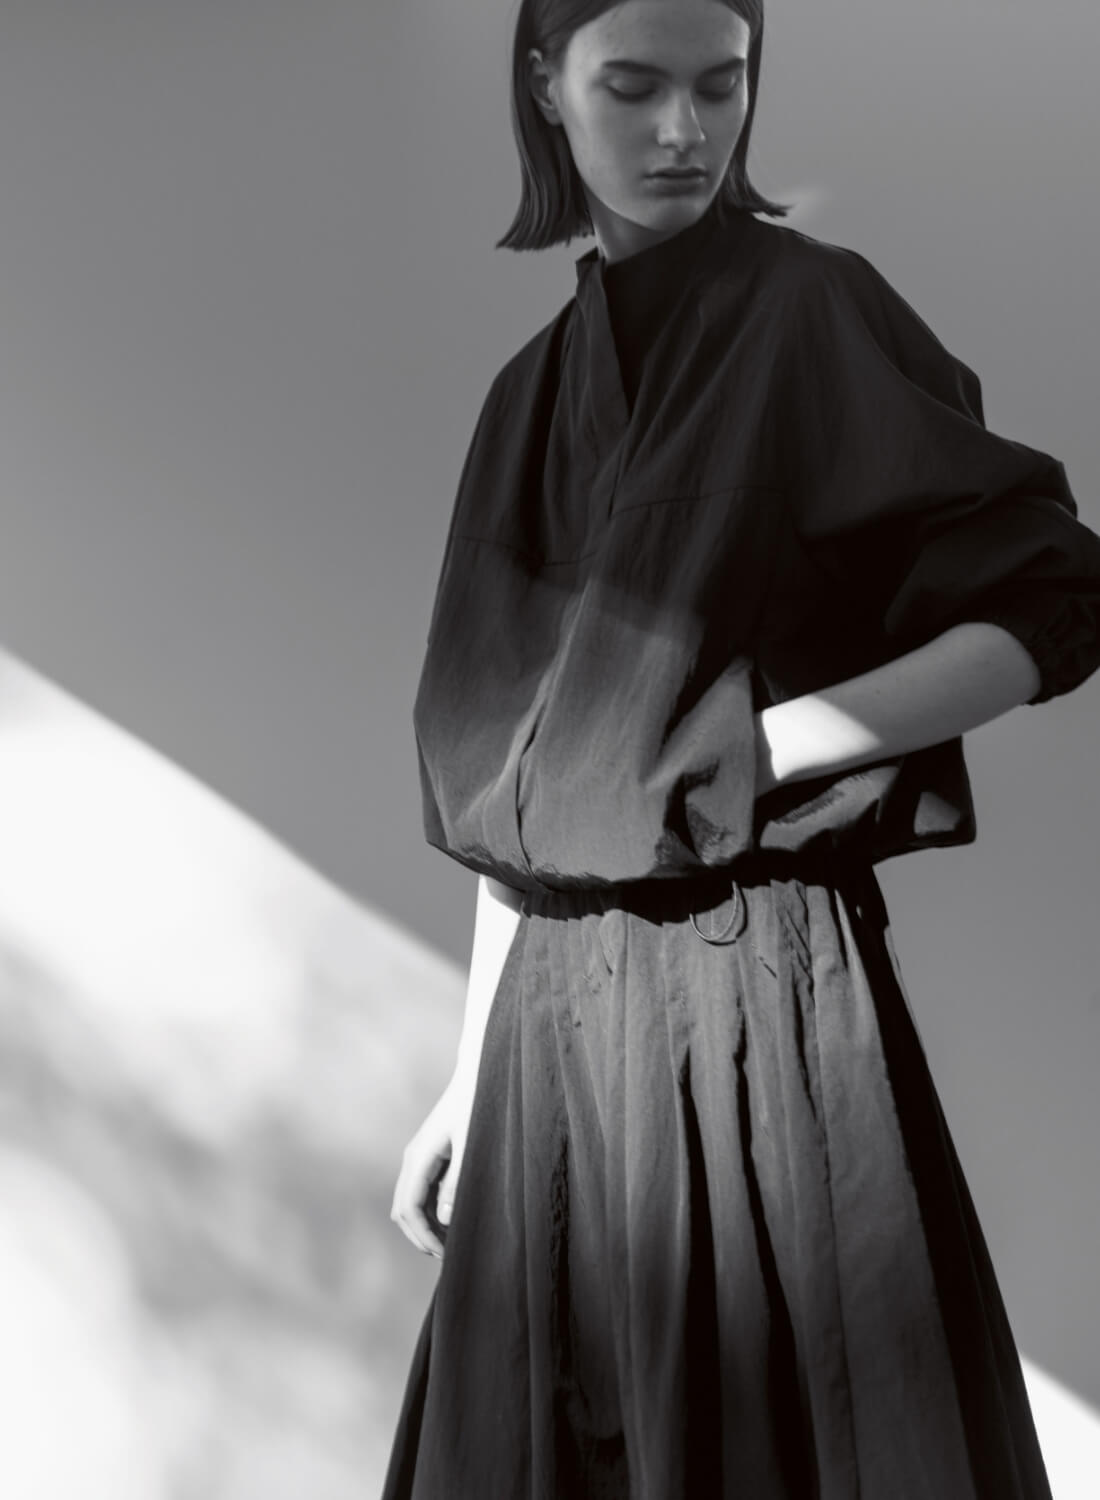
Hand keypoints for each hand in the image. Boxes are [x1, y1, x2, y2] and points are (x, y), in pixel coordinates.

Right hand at [389, 1072, 475, 1258]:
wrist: (480, 1074)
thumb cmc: (477, 1105)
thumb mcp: (472, 1144)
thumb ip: (458, 1182)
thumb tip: (446, 1219)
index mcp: (419, 1158)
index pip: (409, 1209)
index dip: (423, 1236)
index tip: (445, 1255)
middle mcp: (413, 1159)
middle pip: (403, 1211)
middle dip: (421, 1236)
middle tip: (449, 1256)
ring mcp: (420, 1158)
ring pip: (411, 1203)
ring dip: (426, 1225)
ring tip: (452, 1243)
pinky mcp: (430, 1157)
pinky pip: (423, 1192)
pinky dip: (432, 1211)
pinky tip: (453, 1221)